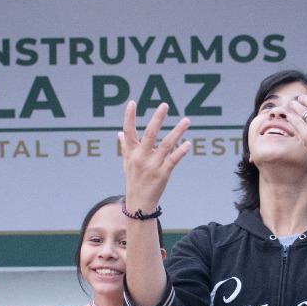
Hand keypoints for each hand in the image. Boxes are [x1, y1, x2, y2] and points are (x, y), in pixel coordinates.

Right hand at [119, 101, 189, 215]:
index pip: (128, 132)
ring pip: (166, 145)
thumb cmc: (134, 180)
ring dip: (177, 132)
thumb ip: (124, 147)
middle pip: (149, 134)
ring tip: (186, 120)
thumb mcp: (127, 163)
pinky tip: (188, 144)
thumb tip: (118, 133)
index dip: (129, 117)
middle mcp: (141, 157)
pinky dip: (181, 151)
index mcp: (131, 153)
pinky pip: (173, 160)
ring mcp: (152, 166)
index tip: (132, 103)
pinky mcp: (163, 174)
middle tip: (164, 105)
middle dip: (157, 119)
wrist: (139, 203)